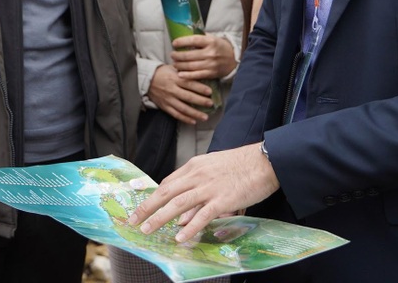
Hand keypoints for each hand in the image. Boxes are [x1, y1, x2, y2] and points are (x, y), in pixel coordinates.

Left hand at [127, 144, 278, 242]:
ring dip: (159, 218)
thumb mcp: (213, 169)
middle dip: (147, 207)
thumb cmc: (241, 165)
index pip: (168, 183)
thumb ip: (197, 188)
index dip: (153, 196)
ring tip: (147, 230)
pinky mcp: (223, 199)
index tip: (143, 208)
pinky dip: (190, 227)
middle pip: (166, 192)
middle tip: (133, 220)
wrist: (265, 160)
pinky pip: (202, 215)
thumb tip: (182, 215)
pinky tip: (180, 237)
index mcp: (194, 166)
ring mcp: (209, 187)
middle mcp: (197, 175)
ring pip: (177, 203)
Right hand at [146, 65, 212, 123]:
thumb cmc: (161, 73)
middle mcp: (172, 90)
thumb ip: (184, 71)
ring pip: (183, 108)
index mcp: (174, 79)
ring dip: (195, 113)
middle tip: (211, 103)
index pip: (189, 84)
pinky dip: (185, 118)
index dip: (200, 88)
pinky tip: (193, 121)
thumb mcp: (172, 68)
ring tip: (205, 117)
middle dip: (201, 101)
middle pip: (188, 97)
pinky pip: (175, 114)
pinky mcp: (164, 106)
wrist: (145, 80)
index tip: (210, 92)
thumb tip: (198, 73)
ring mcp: (168, 99)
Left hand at [170, 34, 236, 79]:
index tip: (174, 43)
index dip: (182, 42)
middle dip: (177, 55)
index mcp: (211, 41)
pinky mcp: (211, 73)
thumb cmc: (220, 47)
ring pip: (191, 66)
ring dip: (180, 65)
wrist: (234, 59)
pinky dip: (187, 75)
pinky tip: (180, 73)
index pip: (193, 40)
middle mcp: (211, 53)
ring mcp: (211, 64)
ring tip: (175, 63)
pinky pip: (196, 75)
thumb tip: (184, 34)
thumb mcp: (212, 38)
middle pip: (189, 55)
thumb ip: (200, 38)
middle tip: (172, 55)